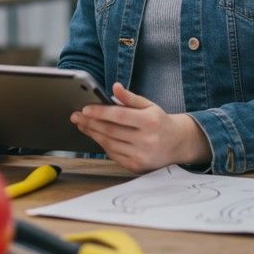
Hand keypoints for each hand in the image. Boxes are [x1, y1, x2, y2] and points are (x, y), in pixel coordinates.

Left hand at [70, 83, 209, 172]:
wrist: (177, 144)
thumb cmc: (159, 121)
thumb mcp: (149, 105)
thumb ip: (130, 97)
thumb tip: (114, 87)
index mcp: (150, 121)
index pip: (119, 116)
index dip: (100, 112)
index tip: (84, 108)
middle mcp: (146, 140)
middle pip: (111, 131)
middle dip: (90, 123)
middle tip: (76, 116)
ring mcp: (141, 155)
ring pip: (109, 144)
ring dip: (93, 134)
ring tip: (82, 124)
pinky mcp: (136, 166)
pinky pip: (114, 155)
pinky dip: (103, 145)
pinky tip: (95, 136)